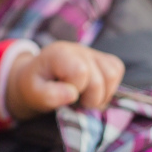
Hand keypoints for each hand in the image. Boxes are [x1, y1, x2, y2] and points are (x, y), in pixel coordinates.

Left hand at [5, 41, 123, 120]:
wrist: (37, 79)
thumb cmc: (36, 87)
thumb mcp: (34, 94)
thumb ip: (49, 95)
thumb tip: (72, 94)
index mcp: (59, 53)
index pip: (81, 71)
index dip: (76, 90)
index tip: (64, 95)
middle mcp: (78, 48)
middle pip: (101, 77)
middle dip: (90, 98)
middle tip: (75, 102)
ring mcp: (92, 52)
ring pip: (113, 73)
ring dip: (102, 94)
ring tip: (84, 98)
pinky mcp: (102, 58)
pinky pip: (117, 70)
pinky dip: (108, 87)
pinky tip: (92, 92)